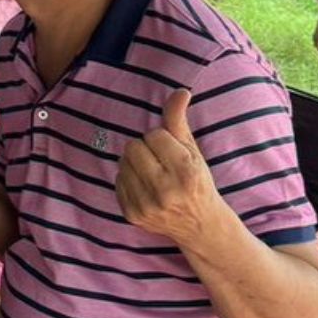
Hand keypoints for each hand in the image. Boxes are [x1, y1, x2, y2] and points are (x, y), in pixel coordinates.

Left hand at [115, 89, 221, 249]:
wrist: (200, 226)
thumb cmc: (197, 182)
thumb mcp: (192, 151)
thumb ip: (179, 120)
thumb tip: (180, 92)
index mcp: (185, 172)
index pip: (153, 135)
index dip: (161, 140)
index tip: (171, 152)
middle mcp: (165, 191)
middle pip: (132, 147)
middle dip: (145, 150)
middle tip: (160, 162)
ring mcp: (147, 206)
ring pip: (122, 163)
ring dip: (135, 164)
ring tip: (153, 175)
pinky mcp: (133, 215)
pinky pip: (117, 181)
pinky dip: (129, 180)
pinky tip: (146, 188)